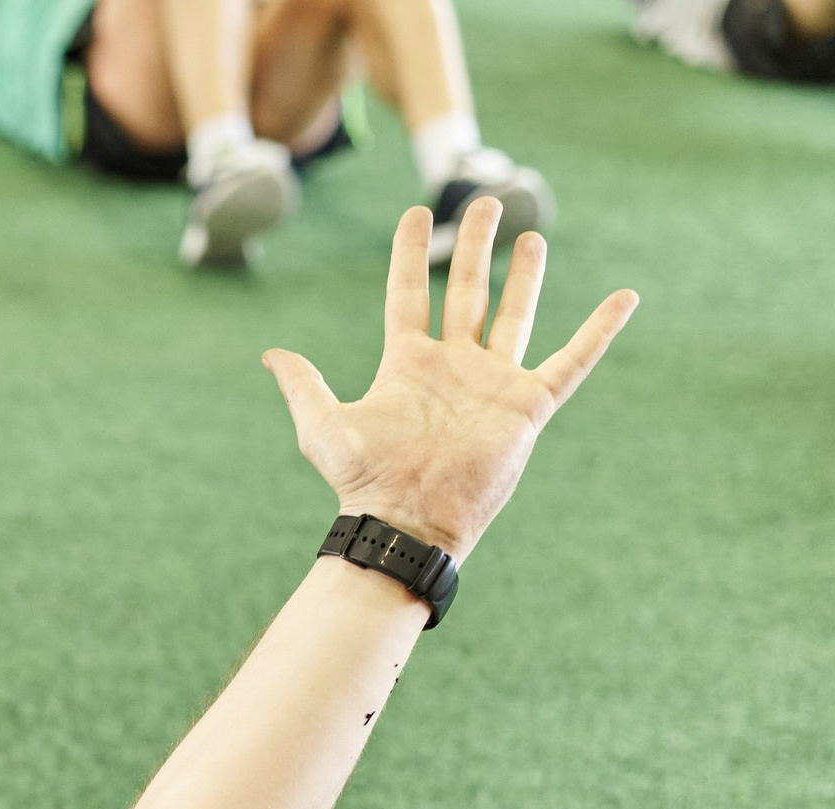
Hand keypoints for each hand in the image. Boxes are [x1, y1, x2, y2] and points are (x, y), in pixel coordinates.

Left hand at [263, 200, 636, 562]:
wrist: (408, 519)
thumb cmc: (366, 481)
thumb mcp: (324, 427)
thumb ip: (304, 385)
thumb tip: (270, 354)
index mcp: (407, 364)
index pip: (409, 294)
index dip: (410, 254)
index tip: (414, 214)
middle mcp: (453, 367)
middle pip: (466, 291)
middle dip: (474, 246)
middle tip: (485, 202)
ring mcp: (492, 383)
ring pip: (513, 315)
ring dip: (524, 275)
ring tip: (530, 235)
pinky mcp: (527, 406)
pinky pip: (573, 360)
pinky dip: (600, 330)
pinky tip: (625, 298)